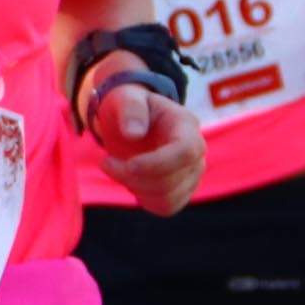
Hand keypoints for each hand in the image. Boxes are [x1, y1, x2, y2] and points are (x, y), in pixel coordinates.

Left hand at [87, 78, 204, 215]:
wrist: (130, 120)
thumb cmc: (129, 106)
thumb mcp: (125, 97)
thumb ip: (131, 108)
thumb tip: (134, 134)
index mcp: (186, 126)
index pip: (186, 152)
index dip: (156, 164)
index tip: (127, 164)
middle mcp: (197, 153)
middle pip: (172, 180)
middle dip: (133, 177)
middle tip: (107, 162)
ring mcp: (192, 174)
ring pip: (168, 199)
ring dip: (135, 188)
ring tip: (119, 169)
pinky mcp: (182, 191)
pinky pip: (166, 208)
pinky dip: (143, 199)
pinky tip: (131, 181)